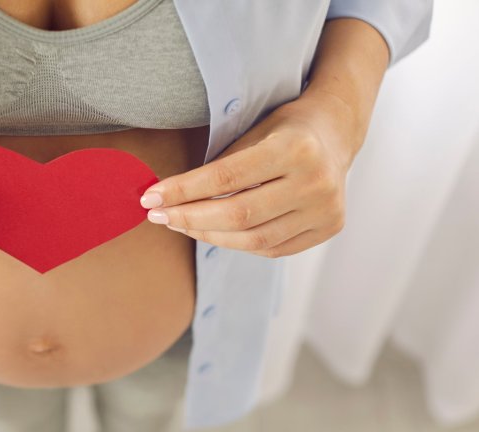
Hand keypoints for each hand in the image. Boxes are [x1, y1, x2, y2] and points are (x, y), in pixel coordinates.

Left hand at [139, 92, 357, 257]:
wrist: (336, 131)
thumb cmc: (283, 127)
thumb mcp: (252, 130)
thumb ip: (219, 165)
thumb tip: (167, 197)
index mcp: (295, 148)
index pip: (226, 178)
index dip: (183, 191)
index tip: (151, 197)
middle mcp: (315, 182)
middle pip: (238, 215)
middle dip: (189, 218)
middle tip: (158, 215)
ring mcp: (326, 209)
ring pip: (253, 239)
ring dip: (208, 235)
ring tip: (181, 224)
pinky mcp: (328, 227)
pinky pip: (271, 248)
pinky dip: (237, 242)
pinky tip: (213, 232)